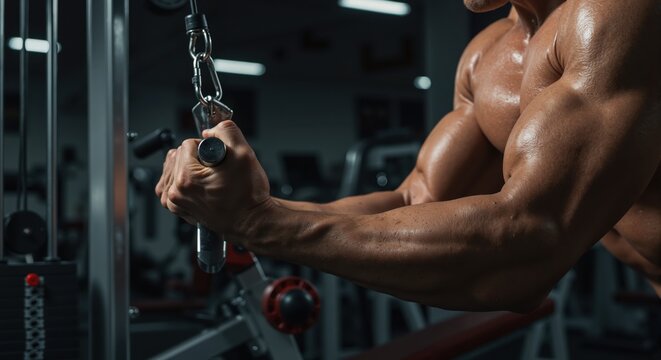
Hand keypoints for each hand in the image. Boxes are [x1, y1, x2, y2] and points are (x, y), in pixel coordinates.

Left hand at [155, 120, 270, 235]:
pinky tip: (197, 183)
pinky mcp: (178, 208)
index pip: (187, 144)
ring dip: (187, 167)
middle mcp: (176, 192)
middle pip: (177, 155)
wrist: (251, 220)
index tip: (218, 161)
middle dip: (195, 158)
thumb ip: (225, 131)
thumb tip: (209, 131)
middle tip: (215, 171)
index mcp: (187, 178)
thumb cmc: (248, 196)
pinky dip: (181, 179)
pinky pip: (170, 184)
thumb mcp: (244, 153)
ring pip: (172, 168)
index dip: (206, 148)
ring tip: (208, 177)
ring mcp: (175, 202)